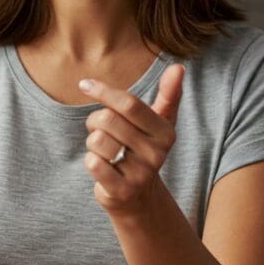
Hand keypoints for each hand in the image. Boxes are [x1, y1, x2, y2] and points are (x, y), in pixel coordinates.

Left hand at [80, 64, 184, 215]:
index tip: (85, 84)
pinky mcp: (122, 191)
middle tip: (101, 129)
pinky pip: (93, 163)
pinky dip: (91, 161)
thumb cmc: (142, 149)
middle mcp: (156, 154)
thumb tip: (178, 66)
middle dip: (96, 120)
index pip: (129, 104)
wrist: (138, 197)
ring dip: (93, 143)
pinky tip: (102, 167)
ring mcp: (140, 174)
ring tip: (105, 150)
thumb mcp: (159, 123)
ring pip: (98, 140)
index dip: (104, 91)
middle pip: (108, 120)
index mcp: (165, 132)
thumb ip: (168, 94)